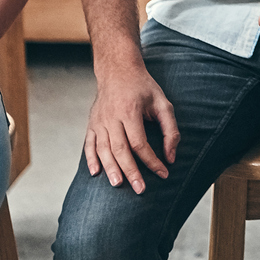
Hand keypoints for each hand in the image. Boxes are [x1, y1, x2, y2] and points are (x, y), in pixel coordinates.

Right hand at [82, 59, 178, 193]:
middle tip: (140, 189)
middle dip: (130, 171)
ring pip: (103, 149)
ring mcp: (99, 121)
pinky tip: (96, 173)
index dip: (152, 161)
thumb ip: (170, 130)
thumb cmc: (143, 87)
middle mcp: (112, 117)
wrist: (118, 70)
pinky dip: (91, 159)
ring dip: (110, 169)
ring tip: (118, 185)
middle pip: (120, 149)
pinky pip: (89, 144)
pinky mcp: (91, 123)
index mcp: (130, 110)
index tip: (163, 173)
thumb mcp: (163, 103)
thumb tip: (171, 157)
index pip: (140, 143)